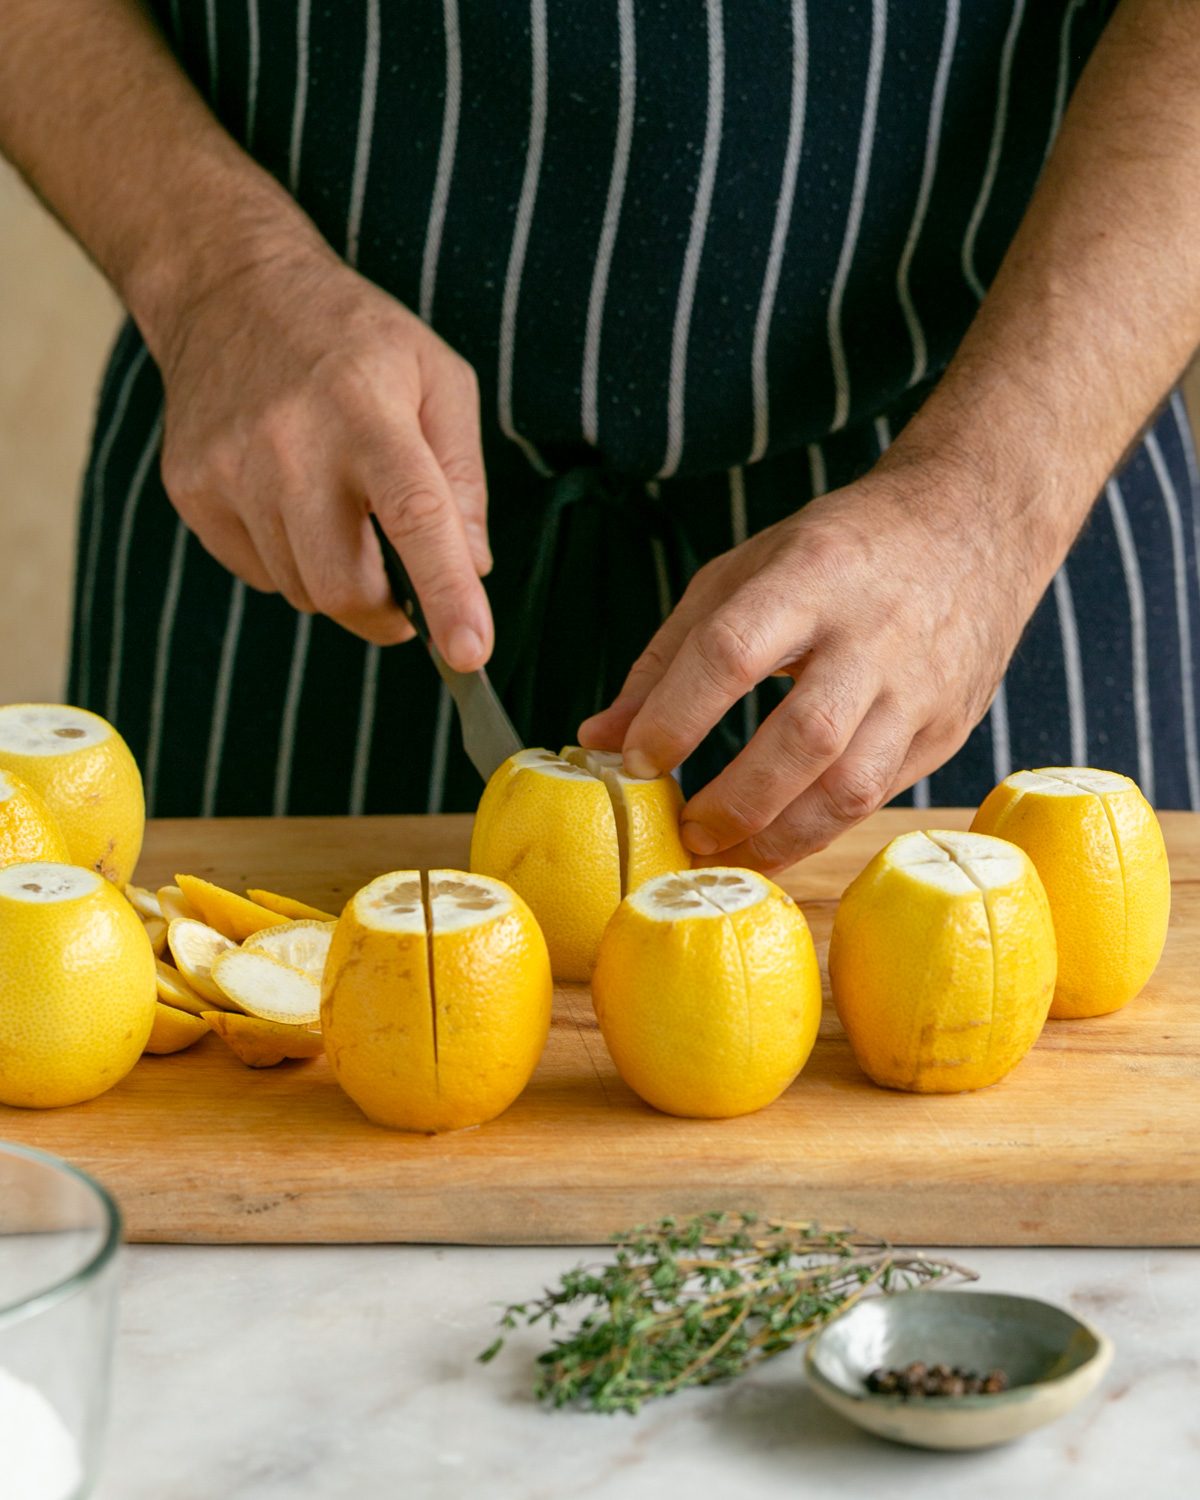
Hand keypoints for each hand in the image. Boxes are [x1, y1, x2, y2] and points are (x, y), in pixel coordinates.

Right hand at [156, 238, 491, 666]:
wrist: (230, 289)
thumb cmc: (355, 340)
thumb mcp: (439, 378)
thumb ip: (464, 476)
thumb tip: (472, 566)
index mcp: (369, 414)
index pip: (415, 517)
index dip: (445, 594)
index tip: (469, 653)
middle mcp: (293, 445)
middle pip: (344, 586)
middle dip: (386, 614)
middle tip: (406, 599)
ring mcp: (231, 469)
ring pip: (301, 590)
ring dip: (338, 581)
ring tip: (342, 516)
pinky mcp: (191, 488)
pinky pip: (258, 573)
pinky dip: (290, 562)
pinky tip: (293, 504)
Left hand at [579, 461, 1041, 872]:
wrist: (975, 527)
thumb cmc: (840, 552)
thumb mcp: (744, 572)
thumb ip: (668, 656)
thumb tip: (601, 739)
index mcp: (809, 576)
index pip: (733, 651)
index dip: (677, 715)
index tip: (636, 762)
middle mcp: (872, 633)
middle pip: (804, 734)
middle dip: (736, 799)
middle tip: (685, 831)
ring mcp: (920, 687)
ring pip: (852, 784)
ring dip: (780, 835)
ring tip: (725, 854)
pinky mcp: (948, 728)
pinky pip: (880, 796)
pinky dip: (820, 830)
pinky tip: (775, 841)